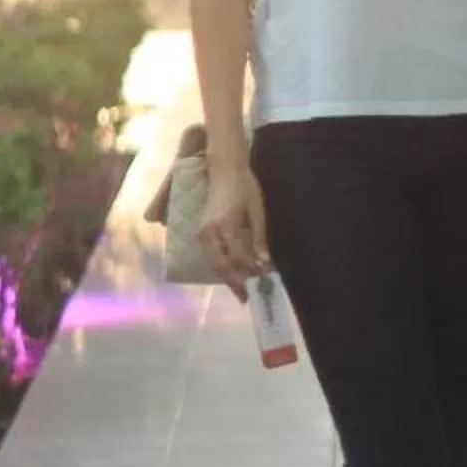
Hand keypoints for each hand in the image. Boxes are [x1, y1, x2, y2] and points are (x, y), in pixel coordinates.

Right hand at [197, 158, 270, 301]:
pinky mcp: (203, 231)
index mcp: (224, 226)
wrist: (223, 168)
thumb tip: (264, 263)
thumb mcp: (256, 211)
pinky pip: (211, 254)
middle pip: (222, 265)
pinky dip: (221, 266)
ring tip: (241, 290)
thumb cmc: (244, 186)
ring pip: (214, 262)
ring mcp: (203, 232)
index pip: (238, 257)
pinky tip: (231, 273)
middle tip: (248, 298)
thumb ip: (258, 238)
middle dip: (235, 282)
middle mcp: (209, 232)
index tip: (262, 284)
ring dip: (227, 277)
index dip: (250, 272)